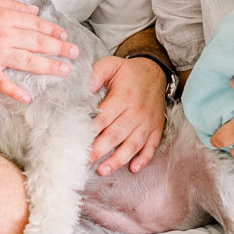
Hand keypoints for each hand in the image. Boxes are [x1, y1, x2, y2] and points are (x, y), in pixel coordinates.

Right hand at [0, 0, 76, 102]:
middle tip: (74, 54)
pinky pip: (1, 82)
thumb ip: (13, 6)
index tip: (64, 36)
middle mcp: (4, 35)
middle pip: (37, 43)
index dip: (53, 31)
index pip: (36, 25)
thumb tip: (34, 11)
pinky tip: (26, 98)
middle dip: (59, 48)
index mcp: (6, 18)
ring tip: (64, 70)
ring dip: (48, 67)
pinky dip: (14, 91)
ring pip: (27, 61)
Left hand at [87, 56, 165, 175]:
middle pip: (116, 134)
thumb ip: (95, 73)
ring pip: (133, 144)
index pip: (103, 118)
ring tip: (103, 170)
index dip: (90, 131)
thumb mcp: (111, 64)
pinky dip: (144, 158)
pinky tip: (133, 168)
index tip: (77, 141)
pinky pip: (151, 146)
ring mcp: (148, 122)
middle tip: (84, 160)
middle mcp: (136, 111)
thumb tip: (83, 87)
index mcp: (123, 97)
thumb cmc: (128, 71)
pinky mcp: (156, 127)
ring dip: (118, 159)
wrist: (155, 71)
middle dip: (99, 150)